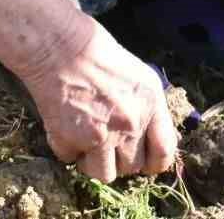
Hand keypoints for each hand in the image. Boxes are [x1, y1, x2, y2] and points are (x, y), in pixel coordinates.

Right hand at [0, 0, 177, 183]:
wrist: (59, 47)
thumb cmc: (98, 53)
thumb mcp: (139, 75)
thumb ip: (149, 109)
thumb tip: (152, 140)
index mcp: (151, 105)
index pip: (164, 153)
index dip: (154, 162)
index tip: (145, 161)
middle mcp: (130, 124)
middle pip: (132, 168)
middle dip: (121, 158)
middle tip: (108, 139)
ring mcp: (100, 136)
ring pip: (104, 175)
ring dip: (95, 161)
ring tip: (87, 138)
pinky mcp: (70, 141)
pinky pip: (72, 161)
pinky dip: (68, 148)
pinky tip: (66, 124)